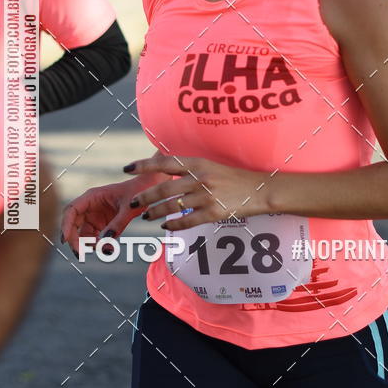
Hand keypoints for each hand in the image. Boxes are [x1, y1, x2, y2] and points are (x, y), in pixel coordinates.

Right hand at [61, 174, 161, 255]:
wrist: (148, 189)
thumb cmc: (138, 193)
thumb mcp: (129, 208)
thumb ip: (118, 224)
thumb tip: (105, 244)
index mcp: (92, 196)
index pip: (71, 210)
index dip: (65, 225)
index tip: (65, 240)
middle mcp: (90, 205)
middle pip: (73, 223)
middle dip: (73, 239)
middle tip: (79, 253)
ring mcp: (95, 215)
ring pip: (82, 232)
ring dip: (85, 243)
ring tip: (99, 249)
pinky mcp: (102, 223)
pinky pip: (93, 236)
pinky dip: (96, 244)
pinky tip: (105, 247)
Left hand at [122, 154, 270, 230]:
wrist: (260, 190)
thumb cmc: (233, 178)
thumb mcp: (211, 166)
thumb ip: (189, 168)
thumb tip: (164, 169)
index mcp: (198, 163)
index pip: (165, 162)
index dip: (144, 165)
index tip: (127, 168)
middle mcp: (200, 178)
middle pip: (164, 188)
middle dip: (145, 196)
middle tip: (134, 202)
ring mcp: (207, 196)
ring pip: (173, 206)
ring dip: (156, 212)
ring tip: (146, 216)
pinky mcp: (214, 213)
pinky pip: (187, 220)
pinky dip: (174, 224)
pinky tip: (166, 226)